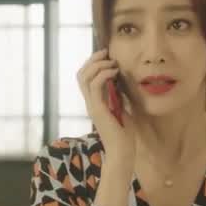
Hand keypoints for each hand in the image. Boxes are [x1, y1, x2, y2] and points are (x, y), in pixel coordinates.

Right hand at [77, 49, 134, 166]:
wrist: (122, 152)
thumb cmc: (124, 134)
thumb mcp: (122, 109)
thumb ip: (118, 96)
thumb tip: (121, 82)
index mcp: (94, 102)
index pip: (85, 77)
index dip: (93, 63)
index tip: (108, 55)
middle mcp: (90, 102)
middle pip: (81, 74)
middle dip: (93, 59)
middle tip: (107, 53)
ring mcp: (92, 106)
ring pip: (85, 77)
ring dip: (98, 65)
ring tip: (112, 62)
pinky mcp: (97, 110)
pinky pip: (95, 86)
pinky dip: (104, 74)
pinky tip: (115, 72)